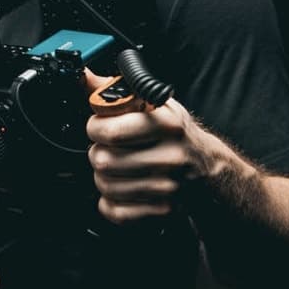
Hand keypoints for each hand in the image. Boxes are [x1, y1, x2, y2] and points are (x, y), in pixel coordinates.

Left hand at [84, 70, 214, 223]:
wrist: (206, 165)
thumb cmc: (172, 131)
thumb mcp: (149, 103)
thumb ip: (112, 91)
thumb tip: (82, 76)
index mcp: (166, 125)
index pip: (109, 132)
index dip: (95, 127)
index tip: (100, 126)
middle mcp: (169, 157)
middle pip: (102, 161)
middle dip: (98, 152)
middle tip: (110, 148)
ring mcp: (167, 187)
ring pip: (105, 186)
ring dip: (103, 176)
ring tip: (118, 167)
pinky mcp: (162, 211)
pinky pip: (115, 212)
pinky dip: (110, 201)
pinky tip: (122, 187)